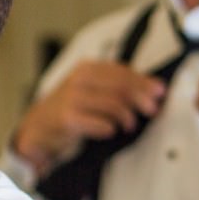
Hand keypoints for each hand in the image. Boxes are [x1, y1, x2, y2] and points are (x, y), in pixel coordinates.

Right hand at [11, 60, 165, 176]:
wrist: (39, 126)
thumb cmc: (70, 108)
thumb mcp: (92, 91)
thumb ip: (118, 88)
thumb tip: (153, 90)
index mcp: (88, 68)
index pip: (122, 71)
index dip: (143, 82)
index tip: (159, 92)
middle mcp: (79, 79)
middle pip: (120, 86)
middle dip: (140, 98)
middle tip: (152, 109)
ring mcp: (72, 98)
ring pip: (112, 104)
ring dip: (126, 116)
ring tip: (129, 125)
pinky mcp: (67, 118)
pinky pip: (98, 122)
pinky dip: (109, 127)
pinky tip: (112, 131)